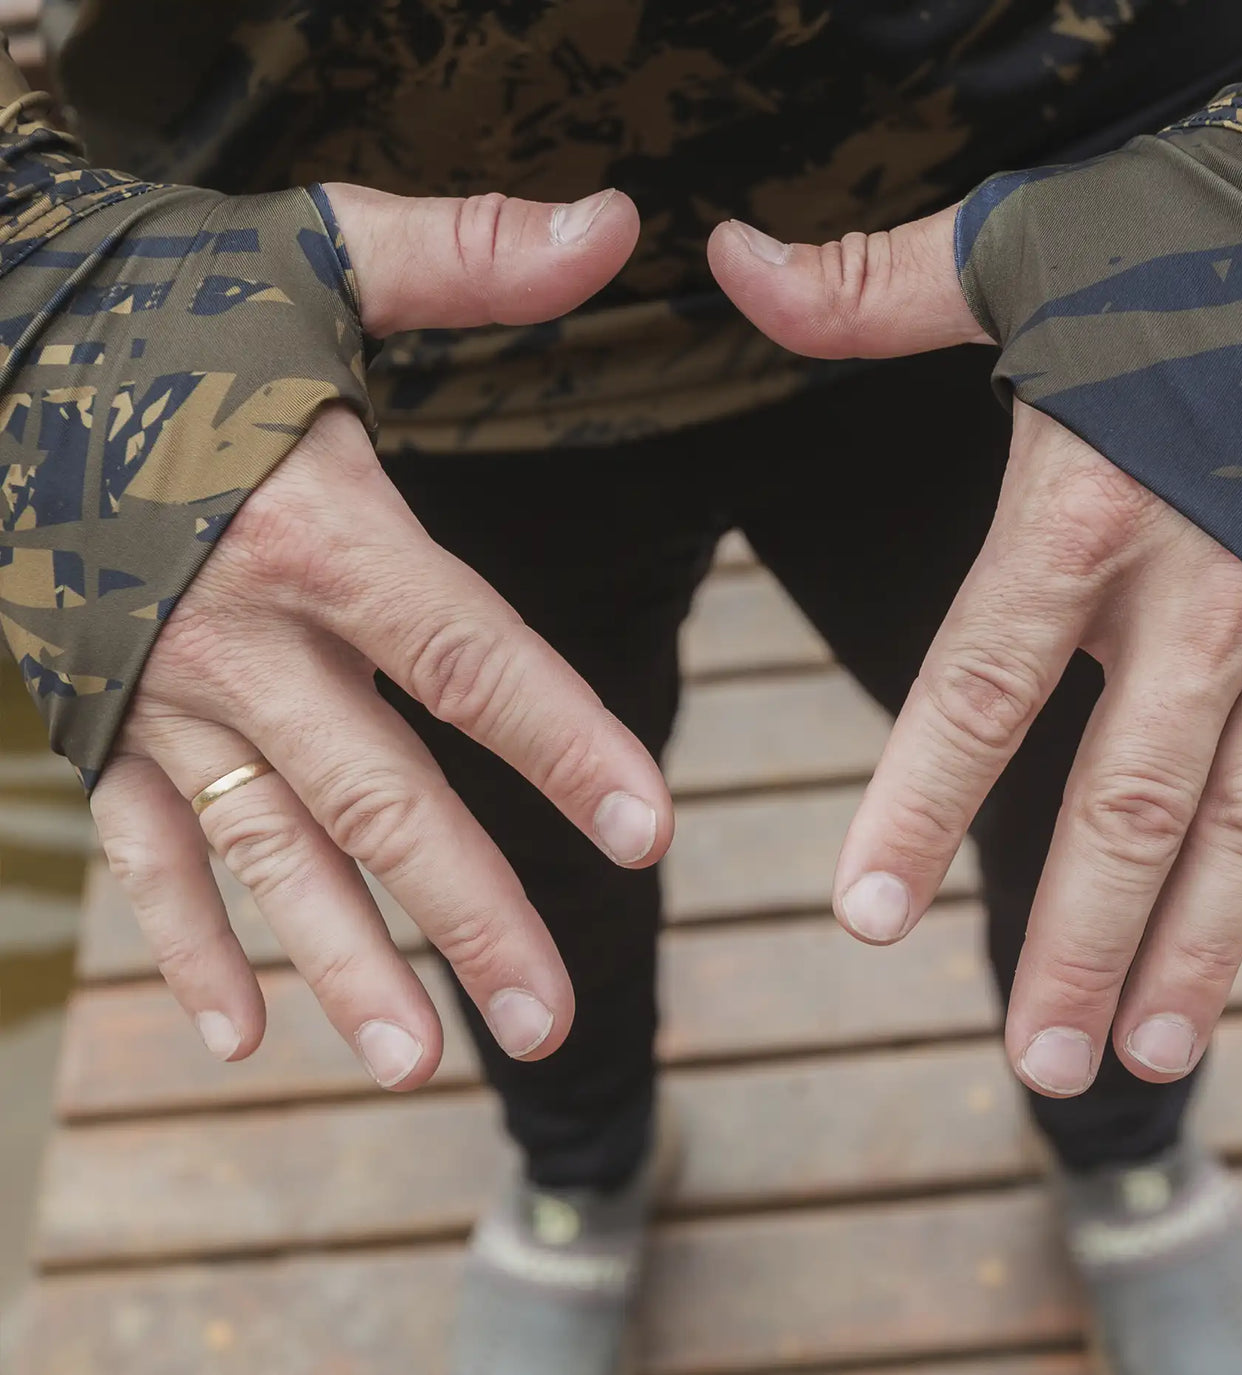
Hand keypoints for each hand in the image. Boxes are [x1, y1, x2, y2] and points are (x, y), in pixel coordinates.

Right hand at [91, 186, 673, 1088]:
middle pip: (379, 797)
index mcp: (319, 531)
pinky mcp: (89, 719)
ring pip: (265, 854)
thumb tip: (620, 225)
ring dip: (339, 964)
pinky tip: (235, 1030)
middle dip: (467, 914)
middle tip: (544, 1023)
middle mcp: (242, 637)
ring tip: (413, 1063)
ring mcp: (158, 693)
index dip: (565, 741)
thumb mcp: (318, 260)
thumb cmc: (165, 302)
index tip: (647, 831)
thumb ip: (470, 257)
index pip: (470, 656)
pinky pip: (142, 851)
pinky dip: (185, 940)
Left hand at [710, 210, 1241, 1095]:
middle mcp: (1198, 592)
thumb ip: (864, 290)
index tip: (864, 921)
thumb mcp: (1013, 253)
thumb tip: (723, 261)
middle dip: (1078, 942)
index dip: (916, 809)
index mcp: (1082, 513)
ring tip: (1154, 1060)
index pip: (975, 689)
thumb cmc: (1182, 235)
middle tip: (1039, 1064)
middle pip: (1123, 801)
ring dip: (1204, 947)